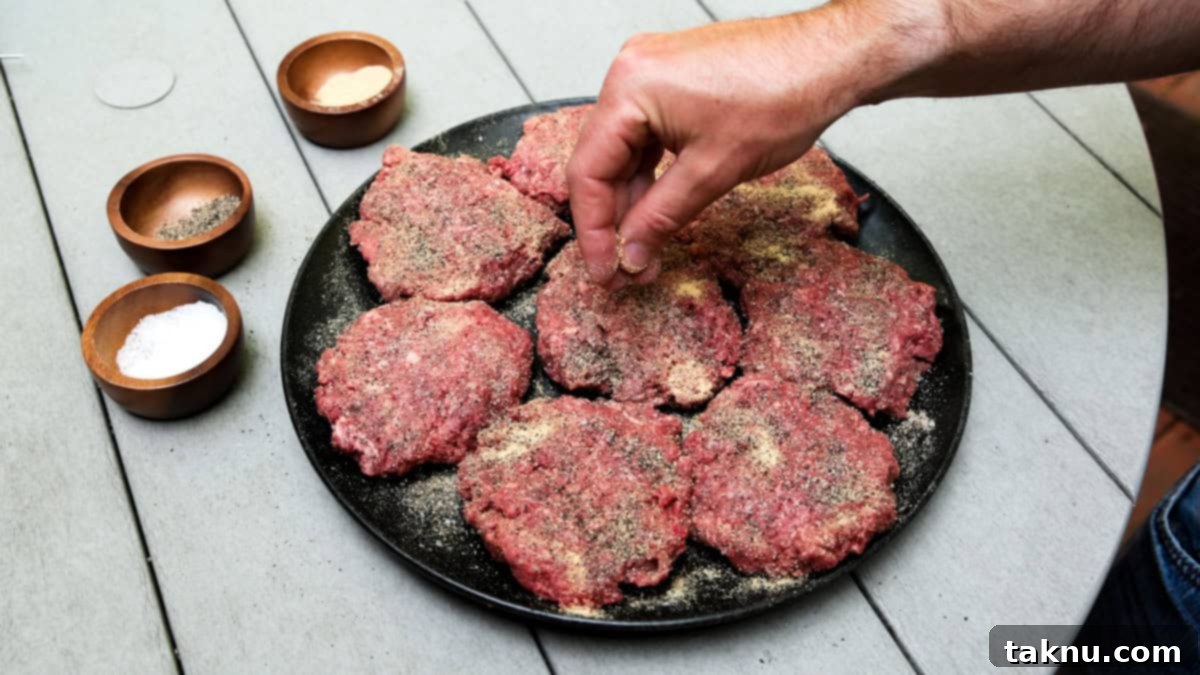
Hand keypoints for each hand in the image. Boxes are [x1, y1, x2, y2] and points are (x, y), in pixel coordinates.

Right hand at [566, 10, 866, 285]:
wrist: (830, 59)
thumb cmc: (784, 92)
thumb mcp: (714, 171)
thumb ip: (662, 217)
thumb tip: (630, 254)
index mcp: (629, 87)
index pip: (588, 172)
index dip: (594, 231)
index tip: (607, 271)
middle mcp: (630, 73)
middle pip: (600, 162)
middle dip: (612, 220)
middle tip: (624, 268)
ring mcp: (650, 74)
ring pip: (623, 153)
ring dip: (632, 202)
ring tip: (644, 249)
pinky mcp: (672, 82)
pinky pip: (645, 137)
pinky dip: (650, 176)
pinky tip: (657, 210)